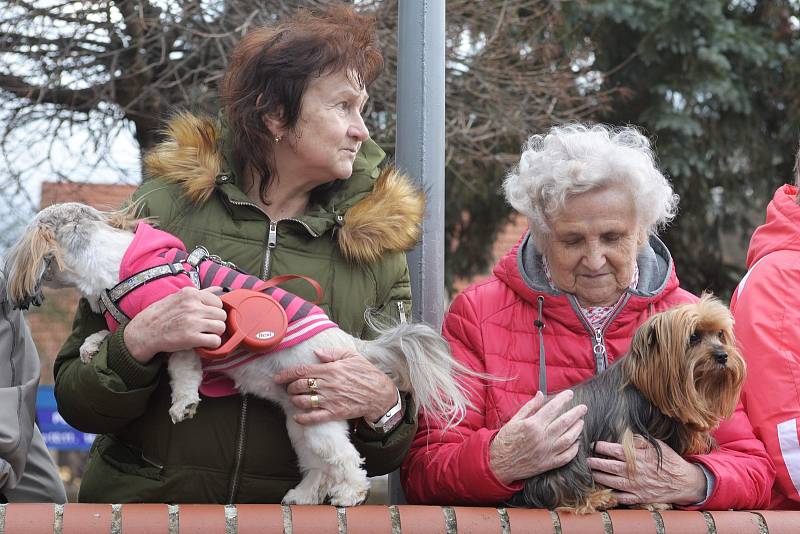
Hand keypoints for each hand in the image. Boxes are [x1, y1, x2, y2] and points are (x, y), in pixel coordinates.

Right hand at [123, 286, 226, 363]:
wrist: (145, 332)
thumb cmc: (162, 315)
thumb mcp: (179, 297)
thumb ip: (200, 293)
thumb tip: (220, 288)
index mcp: (191, 294)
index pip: (218, 302)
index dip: (214, 311)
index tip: (206, 316)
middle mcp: (193, 306)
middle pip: (222, 315)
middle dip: (216, 322)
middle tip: (206, 327)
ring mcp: (192, 322)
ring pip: (221, 327)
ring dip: (215, 333)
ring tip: (204, 334)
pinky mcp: (191, 337)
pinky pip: (215, 341)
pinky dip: (212, 344)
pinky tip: (203, 343)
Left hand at [273, 348, 396, 424]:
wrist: (380, 394)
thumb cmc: (366, 373)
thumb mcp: (352, 357)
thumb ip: (333, 353)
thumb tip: (316, 352)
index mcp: (330, 370)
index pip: (302, 371)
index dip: (287, 374)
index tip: (278, 377)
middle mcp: (327, 385)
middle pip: (299, 386)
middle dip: (290, 387)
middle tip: (289, 388)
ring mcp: (330, 400)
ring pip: (303, 401)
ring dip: (295, 401)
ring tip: (295, 399)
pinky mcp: (334, 413)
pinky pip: (314, 418)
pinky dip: (303, 418)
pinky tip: (298, 417)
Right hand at [489, 390, 586, 484]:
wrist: (499, 463)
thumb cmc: (506, 440)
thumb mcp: (515, 420)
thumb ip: (530, 407)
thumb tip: (541, 394)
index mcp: (533, 425)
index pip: (553, 408)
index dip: (563, 399)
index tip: (570, 394)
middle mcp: (542, 438)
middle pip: (565, 422)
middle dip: (576, 413)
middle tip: (583, 408)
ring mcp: (547, 452)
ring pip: (569, 439)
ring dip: (577, 429)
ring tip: (581, 422)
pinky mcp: (548, 464)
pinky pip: (567, 456)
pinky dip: (574, 448)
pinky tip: (576, 441)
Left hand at [587, 438, 707, 505]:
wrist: (684, 482)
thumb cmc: (669, 461)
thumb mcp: (656, 445)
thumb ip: (638, 441)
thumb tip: (624, 434)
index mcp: (637, 457)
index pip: (613, 450)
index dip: (600, 447)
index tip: (593, 444)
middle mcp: (634, 472)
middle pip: (608, 466)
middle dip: (594, 462)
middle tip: (585, 460)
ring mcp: (636, 486)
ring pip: (611, 482)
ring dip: (598, 477)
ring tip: (590, 473)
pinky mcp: (640, 498)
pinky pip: (622, 498)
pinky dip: (612, 494)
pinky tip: (604, 490)